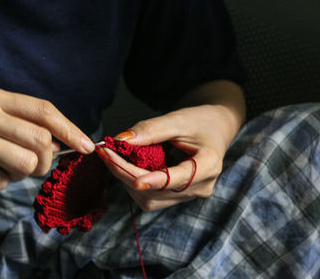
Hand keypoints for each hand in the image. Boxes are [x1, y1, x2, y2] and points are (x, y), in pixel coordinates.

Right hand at [0, 84, 94, 191]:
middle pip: (41, 139)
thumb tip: (58, 144)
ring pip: (25, 163)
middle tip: (31, 166)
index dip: (70, 128)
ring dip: (20, 174)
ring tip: (0, 168)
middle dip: (44, 160)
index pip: (43, 109)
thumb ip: (15, 122)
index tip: (86, 146)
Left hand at [97, 104, 241, 210]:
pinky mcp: (176, 198)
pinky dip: (132, 184)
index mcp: (209, 165)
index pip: (180, 178)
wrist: (213, 130)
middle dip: (127, 173)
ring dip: (127, 180)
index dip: (156, 181)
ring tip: (113, 158)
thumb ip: (151, 130)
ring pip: (150, 199)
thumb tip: (120, 140)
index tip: (135, 180)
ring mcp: (188, 195)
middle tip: (105, 154)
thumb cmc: (199, 121)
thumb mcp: (177, 119)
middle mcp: (201, 187)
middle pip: (158, 191)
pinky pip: (149, 198)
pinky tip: (125, 167)